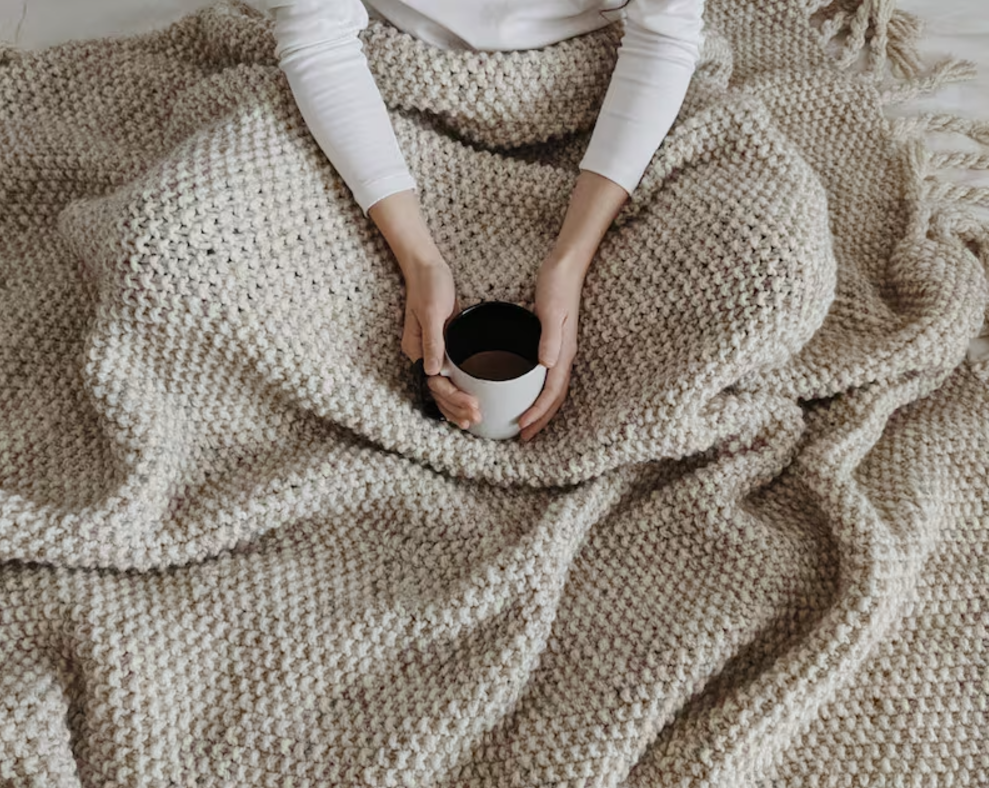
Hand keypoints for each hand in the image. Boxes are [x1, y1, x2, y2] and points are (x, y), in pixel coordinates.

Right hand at [368, 190, 480, 429]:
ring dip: (456, 406)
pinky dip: (458, 391)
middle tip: (477, 418)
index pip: (434, 385)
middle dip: (455, 408)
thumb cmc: (429, 285)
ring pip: (443, 388)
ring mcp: (432, 352)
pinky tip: (471, 401)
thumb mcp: (432, 312)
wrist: (427, 267)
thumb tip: (432, 372)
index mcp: (416, 350)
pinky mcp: (444, 346)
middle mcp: (422, 355)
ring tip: (474, 419)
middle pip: (437, 392)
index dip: (453, 399)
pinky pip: (450, 376)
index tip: (471, 406)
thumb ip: (432, 342)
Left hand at [518, 258, 583, 440]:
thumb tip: (547, 365)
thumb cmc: (556, 286)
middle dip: (540, 419)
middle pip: (555, 397)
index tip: (522, 427)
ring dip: (540, 409)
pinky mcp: (552, 343)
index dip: (538, 412)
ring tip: (524, 423)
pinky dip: (537, 391)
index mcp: (563, 352)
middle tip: (523, 437)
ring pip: (552, 389)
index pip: (552, 392)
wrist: (565, 267)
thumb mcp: (552, 310)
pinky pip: (546, 376)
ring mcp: (560, 350)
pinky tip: (524, 393)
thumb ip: (550, 336)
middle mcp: (563, 355)